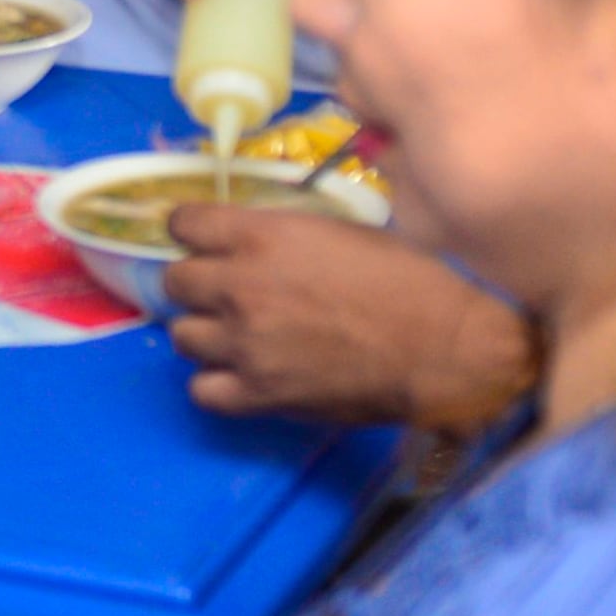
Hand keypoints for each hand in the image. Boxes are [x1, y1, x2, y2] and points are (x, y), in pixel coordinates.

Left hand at [166, 210, 541, 431]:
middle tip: (226, 292)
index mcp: (260, 236)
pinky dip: (215, 382)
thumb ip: (281, 235)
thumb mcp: (337, 230)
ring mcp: (243, 344)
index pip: (182, 223)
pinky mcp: (257, 393)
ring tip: (236, 336)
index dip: (191, 231)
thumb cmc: (405, 278)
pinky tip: (241, 375)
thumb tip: (251, 242)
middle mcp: (239, 286)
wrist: (441, 345)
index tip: (205, 240)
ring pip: (181, 336)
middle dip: (197, 284)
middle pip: (174, 282)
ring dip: (205, 333)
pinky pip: (201, 390)